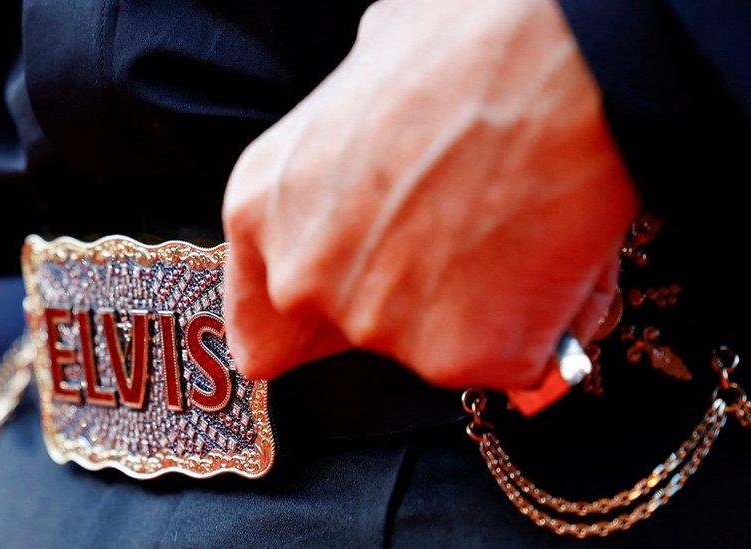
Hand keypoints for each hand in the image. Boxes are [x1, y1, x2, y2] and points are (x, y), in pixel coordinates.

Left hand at [222, 0, 637, 390]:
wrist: (569, 65)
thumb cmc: (470, 49)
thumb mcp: (365, 73)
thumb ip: (346, 145)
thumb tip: (373, 153)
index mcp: (260, 209)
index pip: (259, 326)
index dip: (312, 323)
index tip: (352, 307)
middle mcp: (301, 278)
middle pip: (347, 334)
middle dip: (399, 303)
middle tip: (455, 238)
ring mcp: (376, 325)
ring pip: (427, 345)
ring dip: (470, 309)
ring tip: (510, 226)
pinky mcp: (458, 357)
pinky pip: (499, 360)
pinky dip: (530, 328)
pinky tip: (547, 256)